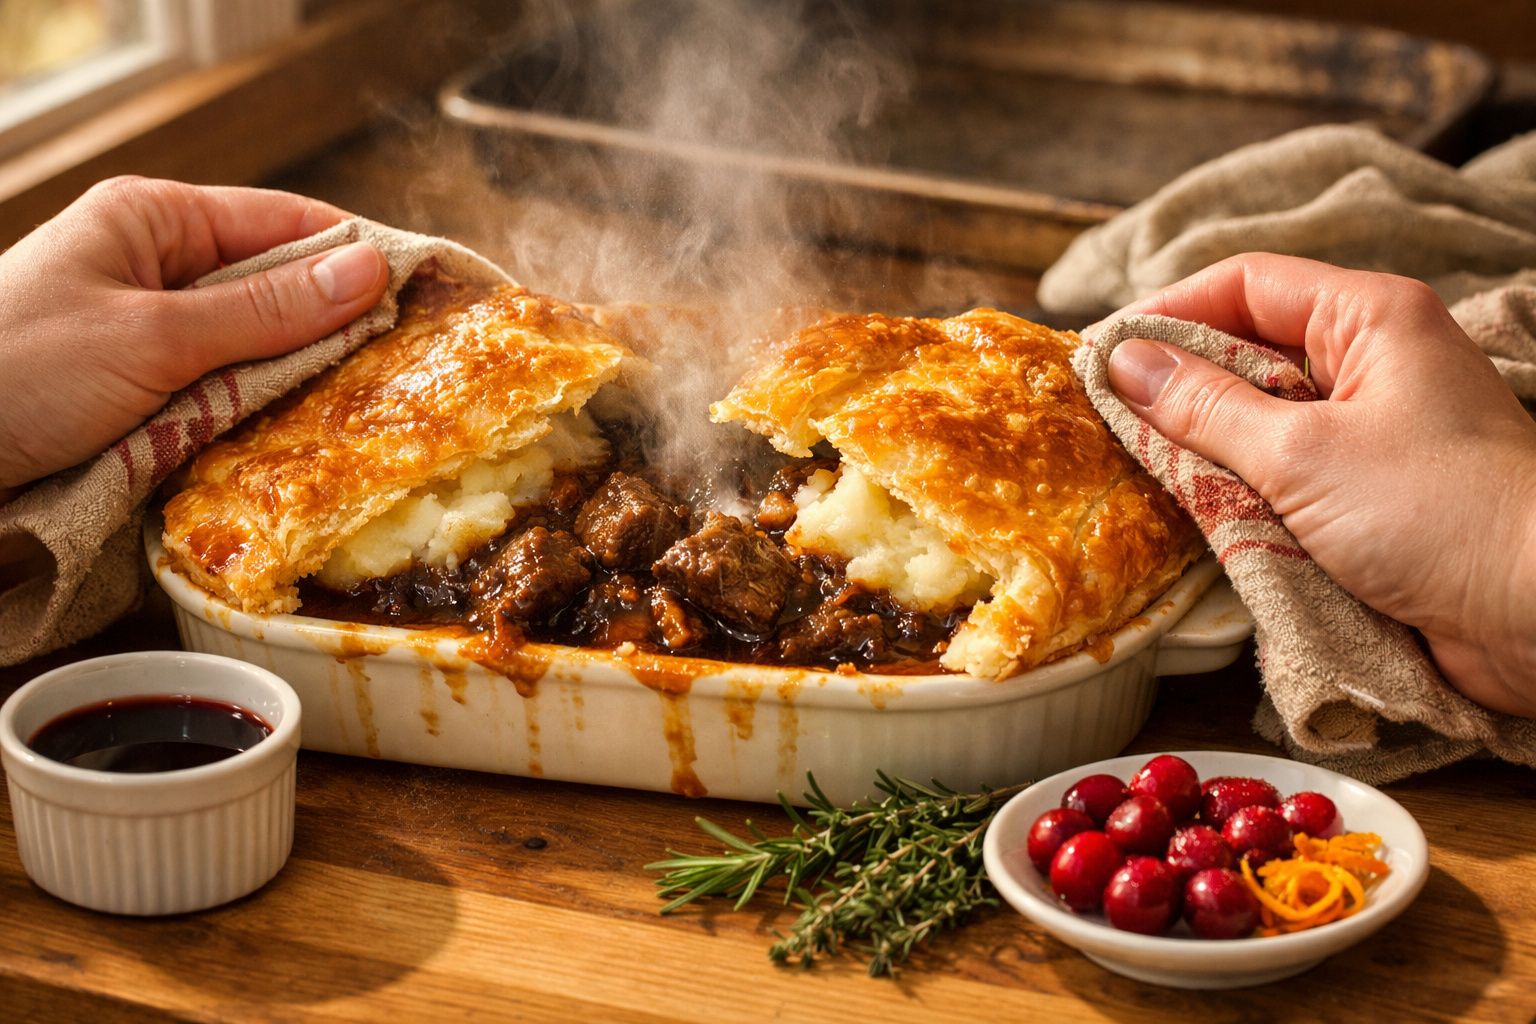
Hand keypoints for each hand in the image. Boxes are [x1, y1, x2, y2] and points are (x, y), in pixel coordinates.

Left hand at [0, 176, 387, 495]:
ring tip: (366, 410)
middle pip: (278, 287)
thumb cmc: (16, 372)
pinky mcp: (145, 388)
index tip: (426, 296)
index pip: (286, 222)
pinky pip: (226, 390)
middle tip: (409, 370)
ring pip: (258, 346)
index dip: (358, 255)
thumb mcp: (154, 337)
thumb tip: (373, 268)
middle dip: (335, 326)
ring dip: (298, 378)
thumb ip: (268, 311)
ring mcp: (151, 330)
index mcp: (155, 220)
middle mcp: (158, 266)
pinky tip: (299, 437)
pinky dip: (259, 412)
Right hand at [1106, 252, 1535, 716]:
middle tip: (1106, 418)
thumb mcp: (1300, 452)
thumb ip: (1203, 408)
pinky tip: (1194, 514)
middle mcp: (1373, 363)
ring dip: (1205, 447)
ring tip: (1136, 470)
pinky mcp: (1372, 494)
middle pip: (1249, 350)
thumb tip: (1123, 362)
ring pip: (1261, 420)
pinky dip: (1239, 491)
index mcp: (1370, 318)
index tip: (1101, 352)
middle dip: (1178, 384)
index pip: (1245, 283)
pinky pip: (1284, 475)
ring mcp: (1374, 430)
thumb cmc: (1436, 512)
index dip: (1168, 311)